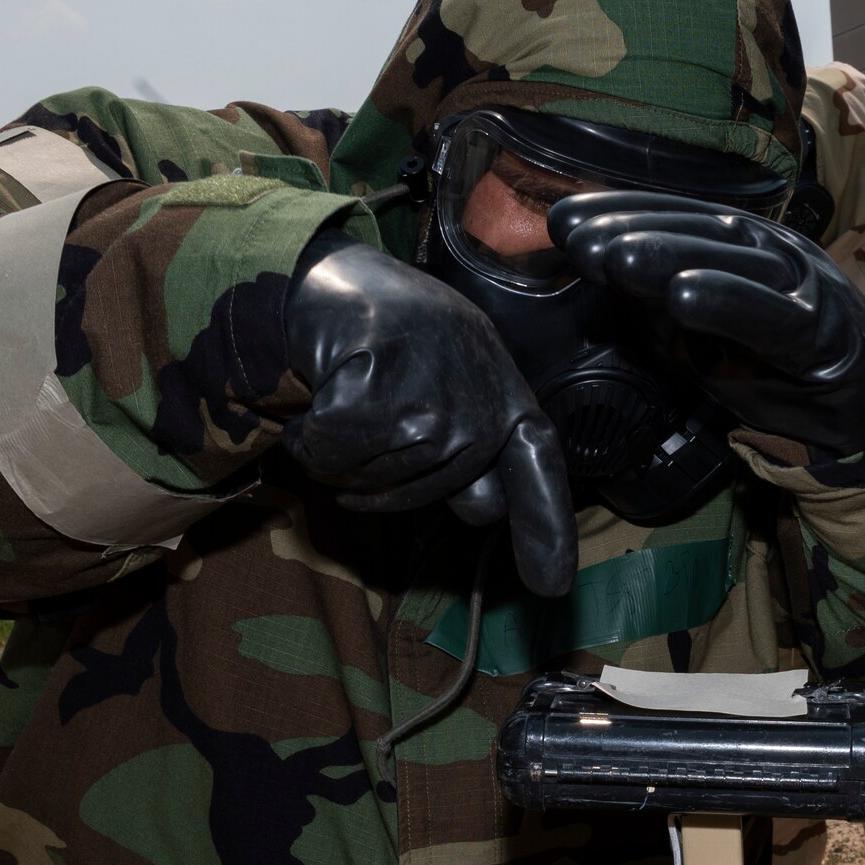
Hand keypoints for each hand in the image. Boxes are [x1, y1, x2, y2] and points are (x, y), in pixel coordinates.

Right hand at [282, 229, 575, 594]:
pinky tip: (324, 387)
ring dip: (342, 451)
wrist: (330, 276)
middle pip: (424, 495)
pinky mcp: (382, 393)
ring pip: (371, 481)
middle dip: (379, 472)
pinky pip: (333, 457)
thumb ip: (466, 448)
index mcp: (503, 398)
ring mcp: (435, 398)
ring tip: (348, 390)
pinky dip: (312, 435)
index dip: (545, 529)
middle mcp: (480, 401)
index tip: (552, 588)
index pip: (536, 467)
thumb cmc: (390, 336)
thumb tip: (485, 510)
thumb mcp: (444, 384)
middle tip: (368, 409)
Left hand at [549, 194, 864, 457]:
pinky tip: (684, 296)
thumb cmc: (779, 368)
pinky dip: (729, 300)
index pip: (676, 216)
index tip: (562, 219)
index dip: (620, 212)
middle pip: (698, 230)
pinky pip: (772, 313)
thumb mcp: (702, 336)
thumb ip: (654, 308)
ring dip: (670, 255)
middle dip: (632, 230)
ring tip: (614, 258)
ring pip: (734, 260)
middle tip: (575, 237)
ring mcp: (804, 284)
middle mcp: (774, 251)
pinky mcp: (826, 329)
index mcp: (744, 245)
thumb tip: (590, 278)